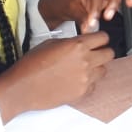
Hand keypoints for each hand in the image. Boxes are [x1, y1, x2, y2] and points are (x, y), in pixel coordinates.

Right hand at [0, 32, 114, 121]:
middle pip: (109, 54)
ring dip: (96, 68)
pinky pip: (94, 85)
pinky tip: (75, 81)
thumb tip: (81, 43)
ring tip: (82, 69)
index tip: (98, 41)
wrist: (22, 88)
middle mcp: (85, 61)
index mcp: (77, 45)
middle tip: (94, 54)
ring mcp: (85, 78)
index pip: (103, 37)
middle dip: (103, 52)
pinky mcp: (82, 93)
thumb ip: (70, 42)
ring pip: (104, 70)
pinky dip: (88, 83)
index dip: (100, 38)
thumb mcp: (50, 43)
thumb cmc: (31, 65)